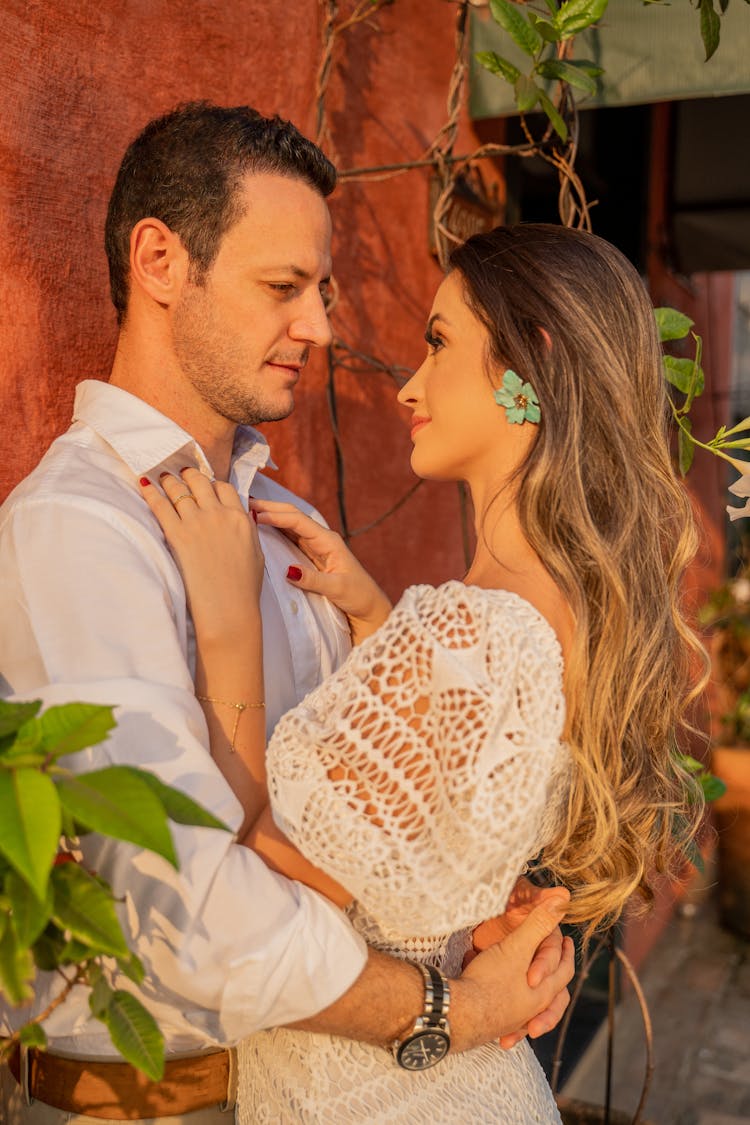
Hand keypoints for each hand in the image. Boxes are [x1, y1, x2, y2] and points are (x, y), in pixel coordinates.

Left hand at [140, 469, 263, 644]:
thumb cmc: (244, 589)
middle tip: (178, 473)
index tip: (203, 484)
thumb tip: (244, 519)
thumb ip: (248, 531)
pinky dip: (151, 492)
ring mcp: (198, 523)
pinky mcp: (177, 535)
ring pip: (179, 488)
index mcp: (241, 519)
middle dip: (188, 475)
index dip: (212, 483)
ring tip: (161, 476)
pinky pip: (160, 505)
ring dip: (169, 480)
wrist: (228, 610)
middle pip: (200, 481)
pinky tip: (144, 484)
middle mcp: (219, 515)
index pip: (224, 487)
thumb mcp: (256, 554)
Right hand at [250, 499, 391, 641]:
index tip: (255, 515)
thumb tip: (288, 571)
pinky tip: (260, 527)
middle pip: (292, 516)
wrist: (368, 607)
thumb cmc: (358, 596)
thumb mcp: (338, 589)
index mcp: (329, 541)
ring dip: (270, 516)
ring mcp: (315, 546)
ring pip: (289, 525)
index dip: (276, 516)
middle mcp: (321, 539)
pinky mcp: (310, 555)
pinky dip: (274, 530)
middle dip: (270, 508)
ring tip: (246, 510)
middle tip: (243, 502)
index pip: (299, 522)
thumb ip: (313, 580)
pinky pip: (289, 538)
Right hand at [450, 891, 573, 1052]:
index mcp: (544, 991)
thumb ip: (538, 924)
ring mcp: (512, 1018)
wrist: (458, 1012)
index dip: (565, 952)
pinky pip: (503, 1012)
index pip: (563, 970)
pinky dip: (501, 1001)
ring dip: (525, 990)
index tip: (566, 942)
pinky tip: (497, 998)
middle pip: (550, 991)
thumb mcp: (516, 947)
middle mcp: (532, 1008)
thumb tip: (562, 900)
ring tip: (525, 980)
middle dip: (550, 973)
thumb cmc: (490, 981)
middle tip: (557, 961)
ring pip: (526, 1002)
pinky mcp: (492, 1021)